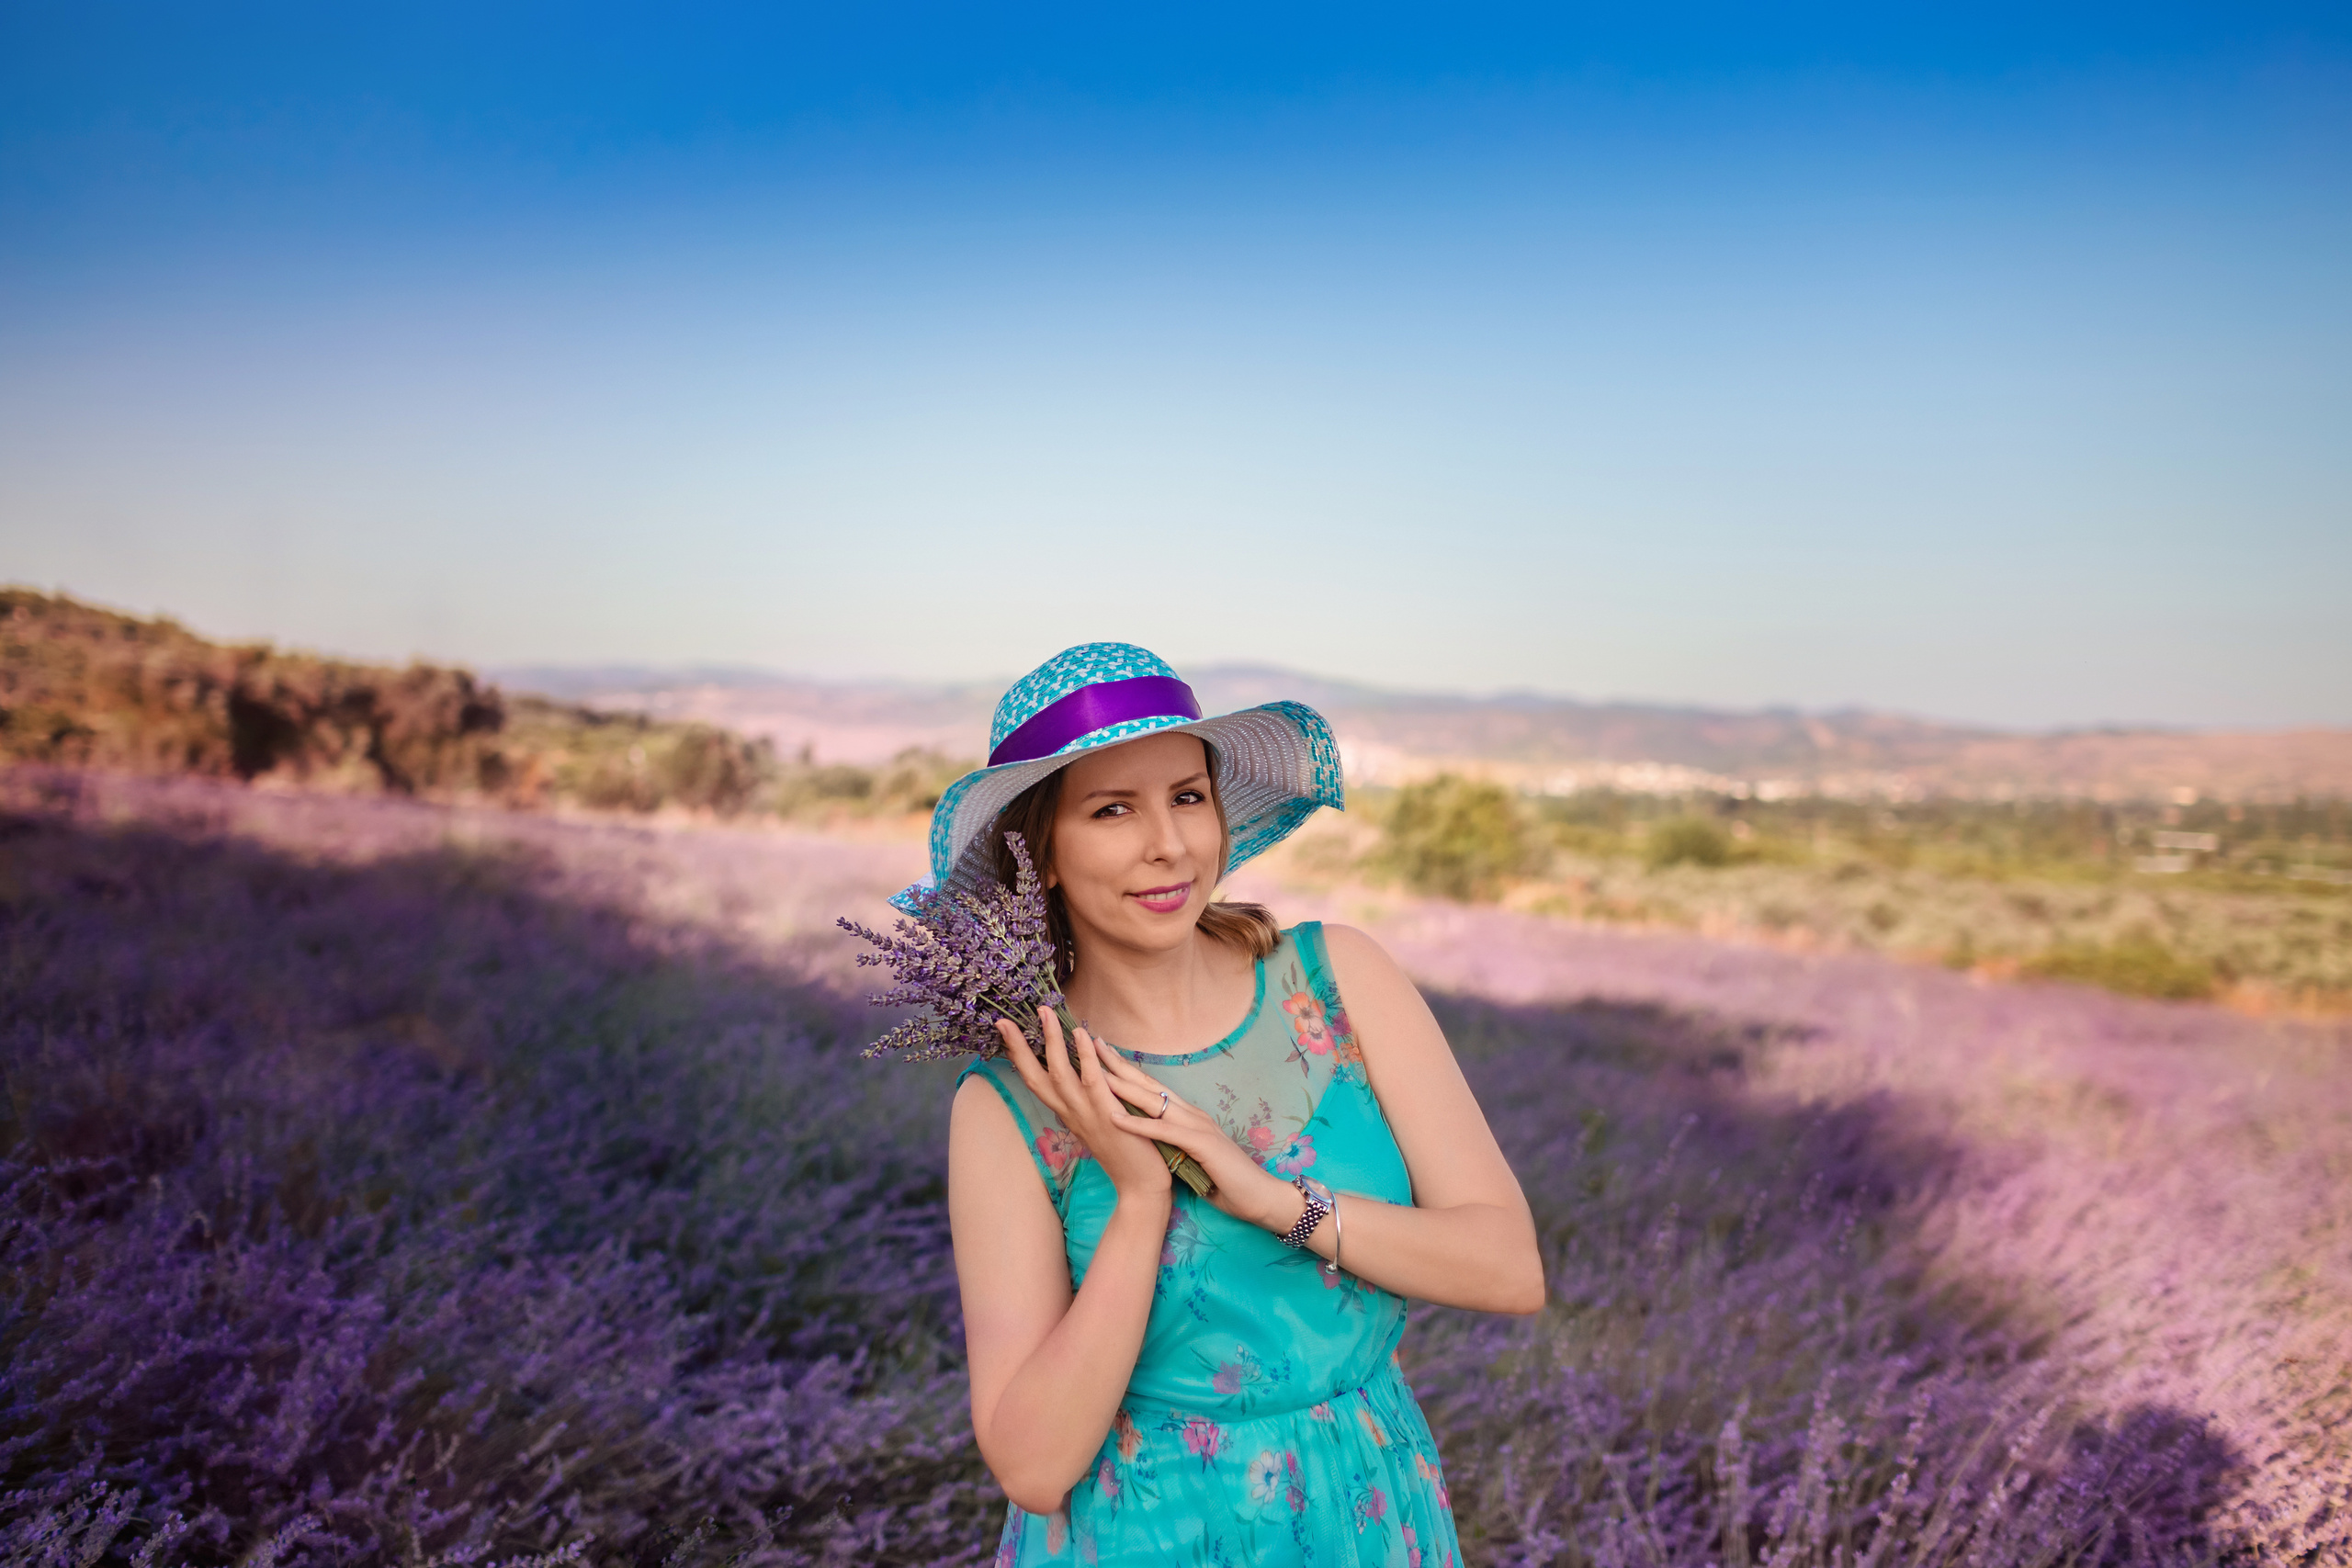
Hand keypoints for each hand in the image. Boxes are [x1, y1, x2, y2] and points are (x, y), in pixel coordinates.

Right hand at [995, 1009, 1172, 1202]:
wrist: (1140, 1186)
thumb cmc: (1124, 1151)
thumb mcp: (1096, 1121)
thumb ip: (1085, 1099)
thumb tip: (1080, 1071)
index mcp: (1066, 1113)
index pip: (1035, 1080)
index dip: (1018, 1056)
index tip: (1005, 1031)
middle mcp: (1070, 1113)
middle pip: (1035, 1076)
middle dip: (1018, 1047)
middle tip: (1004, 1021)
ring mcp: (1087, 1114)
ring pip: (1060, 1073)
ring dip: (1051, 1042)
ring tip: (1044, 1013)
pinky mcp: (1109, 1114)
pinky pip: (1094, 1080)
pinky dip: (1087, 1056)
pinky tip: (1083, 1035)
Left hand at [1086, 1042, 1303, 1235]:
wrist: (1259, 1196)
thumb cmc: (1226, 1180)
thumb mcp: (1192, 1157)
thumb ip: (1174, 1143)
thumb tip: (1150, 1138)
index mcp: (1190, 1116)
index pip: (1153, 1089)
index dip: (1128, 1071)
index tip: (1103, 1056)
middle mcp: (1193, 1114)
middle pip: (1150, 1085)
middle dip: (1120, 1066)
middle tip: (1093, 1045)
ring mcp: (1198, 1126)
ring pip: (1154, 1102)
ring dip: (1123, 1086)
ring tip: (1096, 1072)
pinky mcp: (1202, 1144)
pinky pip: (1164, 1131)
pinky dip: (1138, 1125)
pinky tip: (1115, 1118)